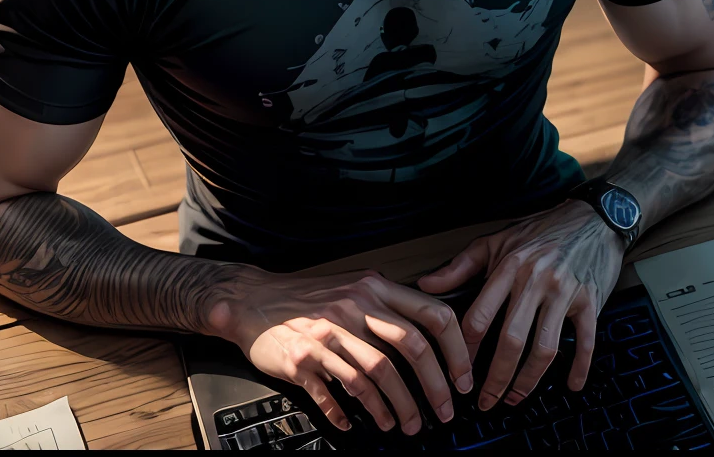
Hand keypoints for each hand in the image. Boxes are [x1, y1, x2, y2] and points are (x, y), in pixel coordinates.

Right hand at [212, 269, 472, 433]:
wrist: (251, 299)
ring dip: (395, 408)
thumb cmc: (306, 298)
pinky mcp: (301, 360)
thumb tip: (432, 335)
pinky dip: (346, 414)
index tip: (462, 378)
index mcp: (373, 289)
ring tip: (403, 425)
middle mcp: (353, 308)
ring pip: (374, 377)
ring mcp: (326, 334)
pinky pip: (331, 394)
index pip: (431, 315)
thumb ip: (389, 305)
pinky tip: (352, 424)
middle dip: (433, 387)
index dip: (455, 350)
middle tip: (442, 412)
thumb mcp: (353, 287)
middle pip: (409, 349)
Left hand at [417, 200, 625, 409]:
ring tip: (516, 397)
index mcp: (508, 267)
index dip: (465, 348)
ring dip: (528, 379)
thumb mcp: (497, 240)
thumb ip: (461, 266)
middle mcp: (535, 280)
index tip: (457, 370)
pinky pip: (585, 339)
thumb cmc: (542, 229)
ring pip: (544, 347)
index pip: (480, 315)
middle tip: (486, 400)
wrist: (594, 216)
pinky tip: (571, 384)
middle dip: (496, 377)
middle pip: (511, 339)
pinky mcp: (591, 300)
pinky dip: (580, 365)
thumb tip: (426, 284)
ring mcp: (565, 292)